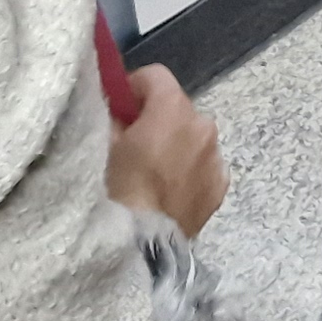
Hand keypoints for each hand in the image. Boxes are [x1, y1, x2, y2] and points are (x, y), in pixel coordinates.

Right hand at [105, 66, 224, 233]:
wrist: (140, 245)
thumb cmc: (114, 188)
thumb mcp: (101, 144)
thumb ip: (112, 117)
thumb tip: (119, 112)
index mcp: (174, 109)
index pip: (155, 76)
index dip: (132, 88)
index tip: (117, 107)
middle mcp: (204, 126)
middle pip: (176, 108)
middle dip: (155, 118)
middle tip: (130, 143)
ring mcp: (216, 158)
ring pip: (192, 138)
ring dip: (174, 144)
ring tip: (150, 172)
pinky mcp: (220, 187)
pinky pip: (202, 166)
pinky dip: (189, 170)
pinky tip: (169, 191)